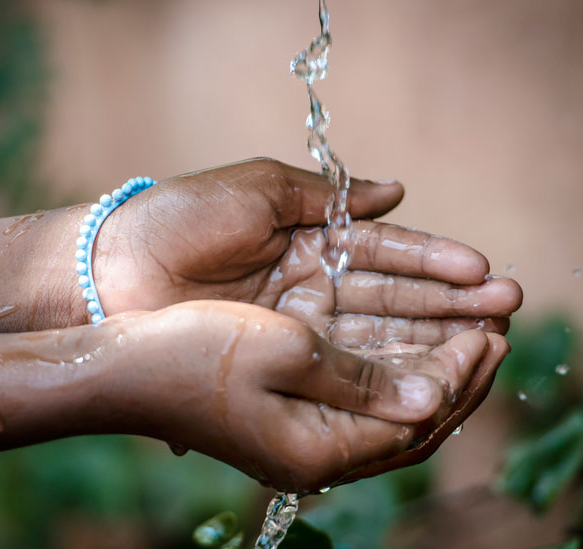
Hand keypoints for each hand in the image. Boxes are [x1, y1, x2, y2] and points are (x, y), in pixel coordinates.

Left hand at [91, 158, 521, 346]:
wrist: (112, 269)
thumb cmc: (180, 218)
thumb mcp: (258, 189)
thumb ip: (328, 196)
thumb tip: (400, 190)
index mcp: (306, 237)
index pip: (383, 251)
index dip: (433, 261)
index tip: (481, 272)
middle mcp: (308, 283)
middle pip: (389, 297)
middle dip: (447, 302)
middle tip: (504, 310)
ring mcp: (294, 325)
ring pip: (372, 334)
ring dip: (428, 338)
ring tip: (483, 343)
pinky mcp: (275, 358)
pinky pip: (337, 364)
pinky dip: (380, 368)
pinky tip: (423, 374)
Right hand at [103, 300, 509, 493]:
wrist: (121, 367)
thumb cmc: (192, 353)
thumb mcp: (285, 351)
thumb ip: (361, 378)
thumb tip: (429, 395)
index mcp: (317, 450)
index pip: (416, 421)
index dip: (459, 374)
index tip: (489, 331)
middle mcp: (312, 454)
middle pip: (408, 424)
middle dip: (456, 375)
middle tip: (493, 329)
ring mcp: (296, 438)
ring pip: (385, 411)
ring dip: (426, 370)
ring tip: (463, 331)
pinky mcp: (282, 416)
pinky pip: (354, 401)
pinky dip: (387, 372)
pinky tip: (402, 344)